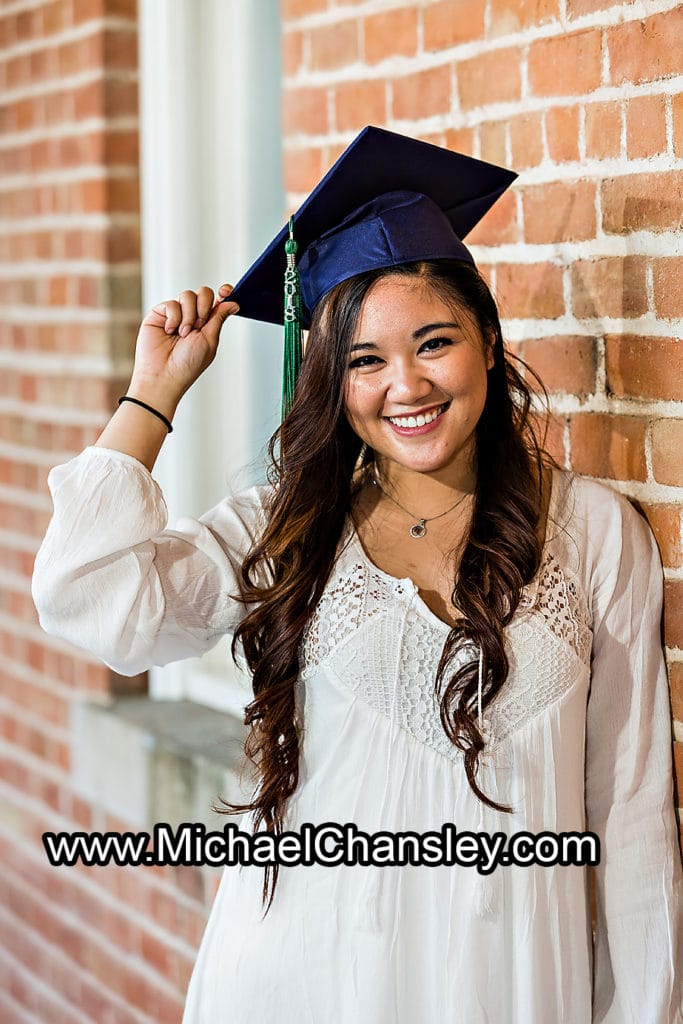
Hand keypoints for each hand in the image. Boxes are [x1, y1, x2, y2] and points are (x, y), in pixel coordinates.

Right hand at [130, 284, 238, 408]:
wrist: (164, 374)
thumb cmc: (188, 364)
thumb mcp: (209, 339)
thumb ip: (219, 317)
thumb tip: (234, 302)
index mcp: (207, 323)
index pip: (217, 300)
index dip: (223, 292)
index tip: (226, 291)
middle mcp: (192, 316)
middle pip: (203, 293)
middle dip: (204, 307)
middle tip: (199, 325)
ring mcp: (175, 314)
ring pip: (187, 295)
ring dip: (189, 316)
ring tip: (183, 334)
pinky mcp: (159, 314)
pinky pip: (172, 303)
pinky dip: (173, 318)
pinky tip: (169, 331)